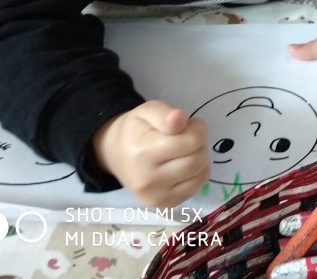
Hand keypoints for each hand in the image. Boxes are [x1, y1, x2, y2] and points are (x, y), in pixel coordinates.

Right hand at [92, 100, 208, 207]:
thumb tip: (180, 117)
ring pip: (201, 175)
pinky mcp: (163, 205)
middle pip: (198, 160)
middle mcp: (147, 180)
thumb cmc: (135, 130)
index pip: (191, 141)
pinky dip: (195, 174)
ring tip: (183, 152)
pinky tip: (181, 167)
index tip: (188, 125)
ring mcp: (155, 197)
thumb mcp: (147, 111)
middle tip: (186, 138)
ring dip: (200, 159)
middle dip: (199, 144)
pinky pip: (196, 188)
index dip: (197, 128)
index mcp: (142, 152)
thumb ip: (165, 113)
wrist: (115, 155)